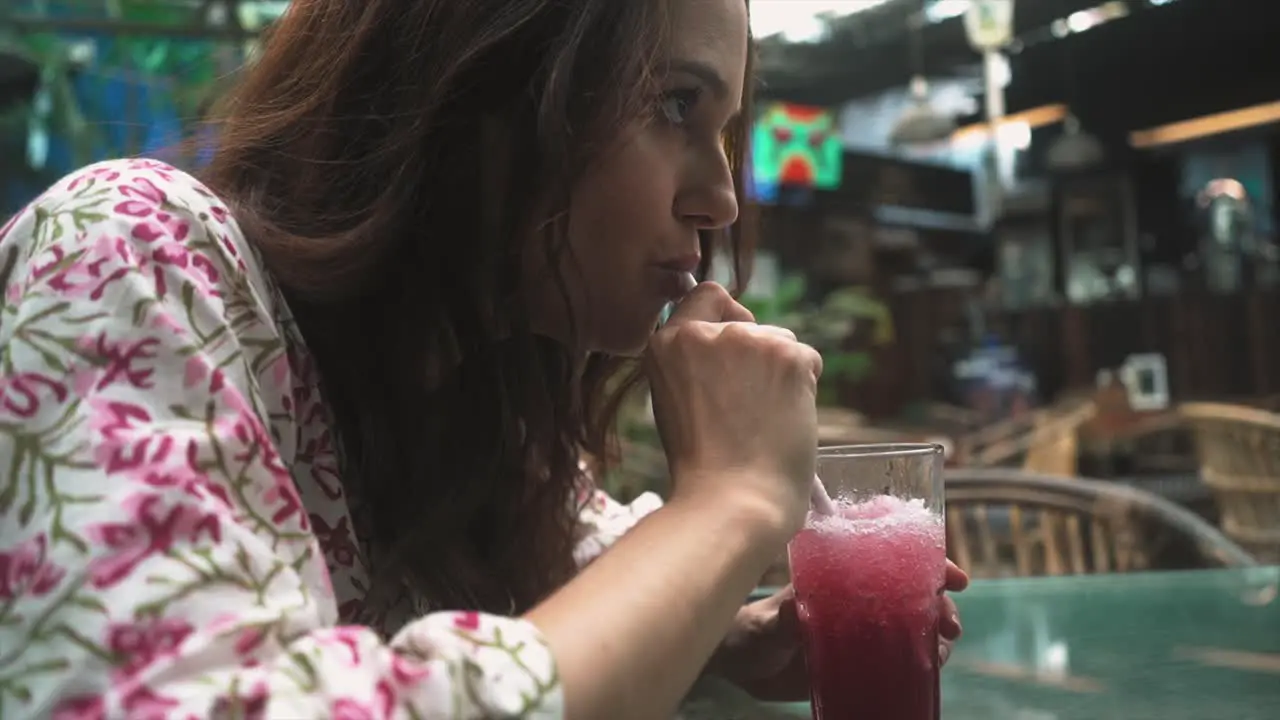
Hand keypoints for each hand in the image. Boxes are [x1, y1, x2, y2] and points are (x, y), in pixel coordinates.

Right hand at [645, 282, 822, 537]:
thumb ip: (697, 365)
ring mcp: (748, 340)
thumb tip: (735, 346)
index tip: (733, 349)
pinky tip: (785, 421)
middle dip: (758, 357)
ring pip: (782, 342)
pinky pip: (808, 361)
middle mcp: (705, 332)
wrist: (730, 502)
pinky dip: (804, 390)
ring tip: (763, 423)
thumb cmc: (702, 468)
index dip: (726, 318)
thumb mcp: (676, 401)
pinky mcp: (788, 355)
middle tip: (749, 410)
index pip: (707, 296)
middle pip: (751, 324)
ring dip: (781, 374)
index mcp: (667, 342)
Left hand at [709, 560, 970, 700]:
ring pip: (914, 620)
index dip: (926, 559)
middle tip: (949, 624)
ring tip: (942, 647)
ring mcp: (863, 625)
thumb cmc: (751, 631)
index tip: (951, 576)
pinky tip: (931, 667)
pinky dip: (922, 659)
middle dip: (939, 601)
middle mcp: (858, 594)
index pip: (891, 553)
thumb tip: (798, 611)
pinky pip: (902, 655)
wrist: (743, 665)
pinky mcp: (863, 656)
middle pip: (913, 588)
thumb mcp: (766, 624)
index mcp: (839, 573)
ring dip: (936, 630)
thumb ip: (783, 619)